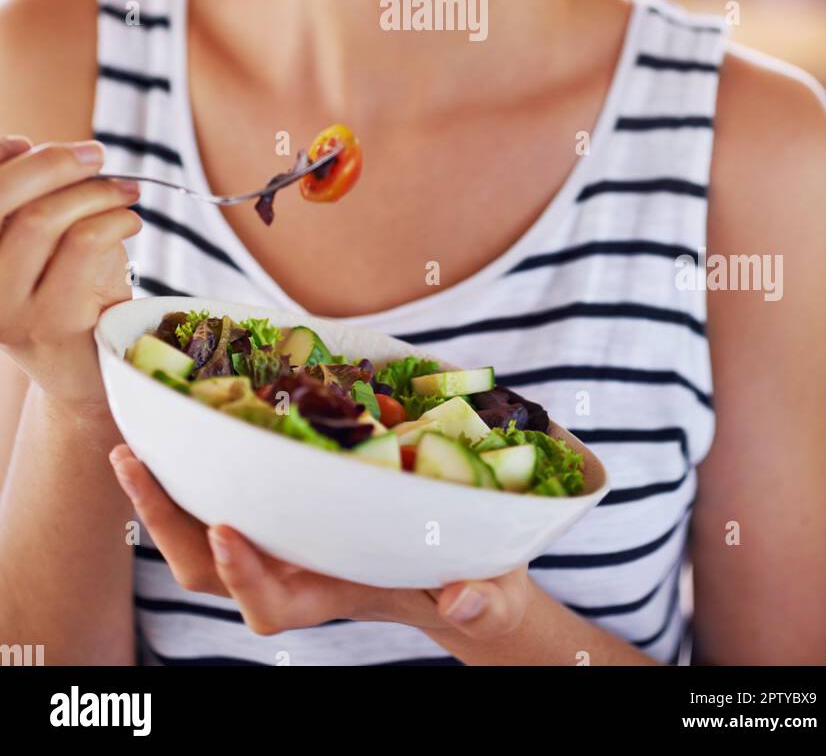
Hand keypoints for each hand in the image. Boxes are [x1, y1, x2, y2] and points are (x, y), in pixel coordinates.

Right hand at [0, 135, 141, 410]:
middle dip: (54, 163)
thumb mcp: (37, 245)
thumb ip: (24, 199)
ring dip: (94, 192)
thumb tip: (20, 144)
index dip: (0, 158)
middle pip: (2, 196)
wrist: (86, 373)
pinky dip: (115, 218)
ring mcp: (6, 308)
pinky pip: (85, 244)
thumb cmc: (64, 294)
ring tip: (125, 192)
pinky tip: (130, 222)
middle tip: (98, 155)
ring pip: (43, 218)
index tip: (31, 142)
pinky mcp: (50, 322)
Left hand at [109, 443, 530, 640]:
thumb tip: (464, 597)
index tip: (228, 531)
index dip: (243, 575)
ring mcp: (279, 541)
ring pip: (199, 534)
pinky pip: (221, 495)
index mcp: (331, 593)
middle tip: (134, 465)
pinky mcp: (281, 507)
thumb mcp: (488, 596)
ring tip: (131, 447)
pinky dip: (193, 468)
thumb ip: (482, 602)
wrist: (459, 573)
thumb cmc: (473, 585)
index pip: (269, 605)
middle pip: (207, 566)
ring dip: (161, 496)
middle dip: (166, 522)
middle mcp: (292, 571)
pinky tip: (180, 425)